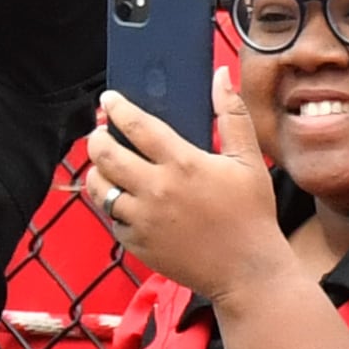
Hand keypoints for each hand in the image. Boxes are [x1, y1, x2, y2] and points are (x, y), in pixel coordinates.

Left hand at [86, 81, 291, 300]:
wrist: (246, 272)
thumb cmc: (252, 214)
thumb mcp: (249, 160)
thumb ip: (232, 115)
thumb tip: (221, 76)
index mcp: (182, 164)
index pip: (137, 126)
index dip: (117, 109)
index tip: (108, 100)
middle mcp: (156, 190)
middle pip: (106, 156)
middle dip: (96, 139)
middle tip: (99, 133)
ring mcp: (143, 219)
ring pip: (99, 188)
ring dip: (96, 172)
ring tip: (104, 165)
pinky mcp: (136, 243)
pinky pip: (110, 218)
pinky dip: (111, 205)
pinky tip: (121, 198)